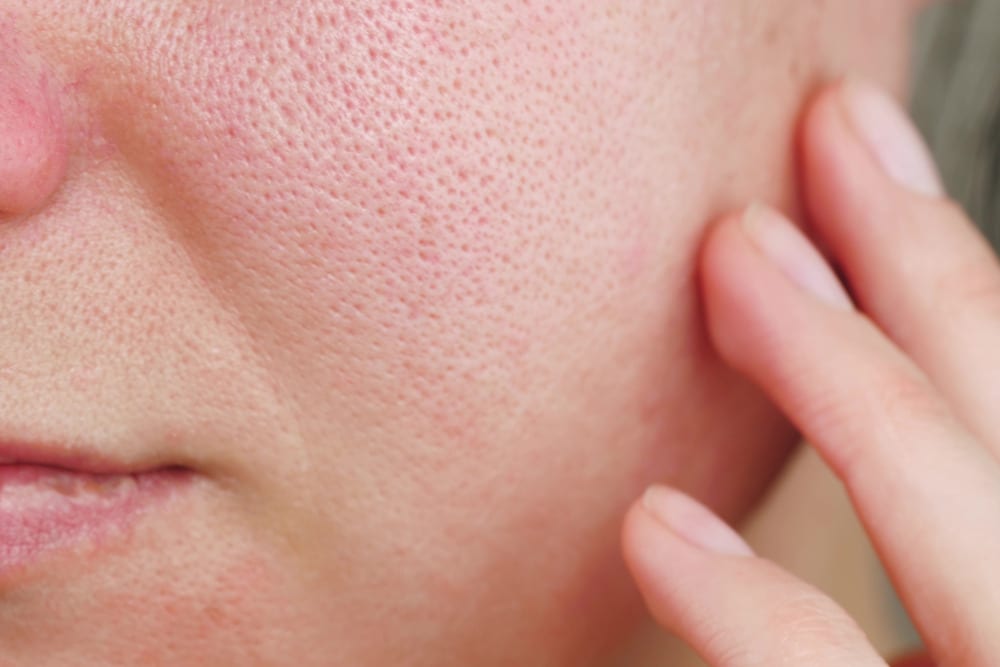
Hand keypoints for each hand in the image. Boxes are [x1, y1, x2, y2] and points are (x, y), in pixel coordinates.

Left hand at [621, 79, 999, 666]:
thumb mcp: (955, 587)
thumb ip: (925, 496)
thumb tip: (818, 325)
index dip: (936, 262)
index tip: (856, 145)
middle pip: (989, 414)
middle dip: (918, 263)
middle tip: (824, 136)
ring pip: (940, 505)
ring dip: (841, 368)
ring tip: (737, 260)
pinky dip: (749, 606)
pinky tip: (654, 521)